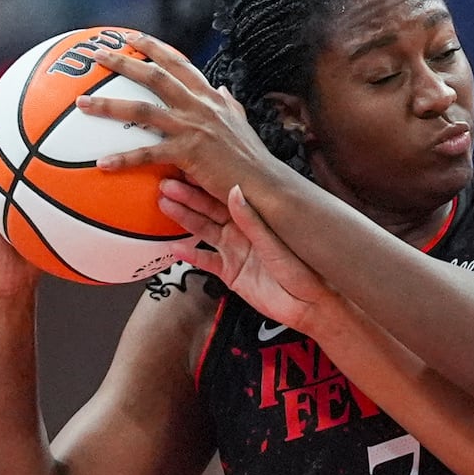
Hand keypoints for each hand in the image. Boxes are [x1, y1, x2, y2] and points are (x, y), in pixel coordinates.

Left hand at [74, 34, 277, 199]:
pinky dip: (124, 158)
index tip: (133, 37)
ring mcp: (193, 127)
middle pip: (155, 76)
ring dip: (109, 104)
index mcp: (211, 98)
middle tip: (96, 53)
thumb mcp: (240, 121)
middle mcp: (200, 106)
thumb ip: (227, 102)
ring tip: (82, 103)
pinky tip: (102, 164)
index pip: (179, 64)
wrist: (263, 181)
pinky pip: (148, 154)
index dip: (155, 48)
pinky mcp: (188, 153)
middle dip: (123, 61)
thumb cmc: (251, 157)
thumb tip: (219, 85)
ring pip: (143, 108)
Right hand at [160, 179, 334, 332]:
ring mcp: (235, 252)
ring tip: (164, 205)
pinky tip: (175, 247)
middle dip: (187, 198)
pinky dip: (191, 256)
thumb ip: (251, 219)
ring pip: (204, 233)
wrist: (309, 304)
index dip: (205, 185)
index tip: (187, 170)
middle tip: (165, 185)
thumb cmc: (304, 268)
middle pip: (209, 212)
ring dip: (184, 219)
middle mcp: (243, 232)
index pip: (224, 197)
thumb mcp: (274, 242)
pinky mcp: (231, 274)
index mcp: (255, 219)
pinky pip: (206, 262)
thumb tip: (234, 190)